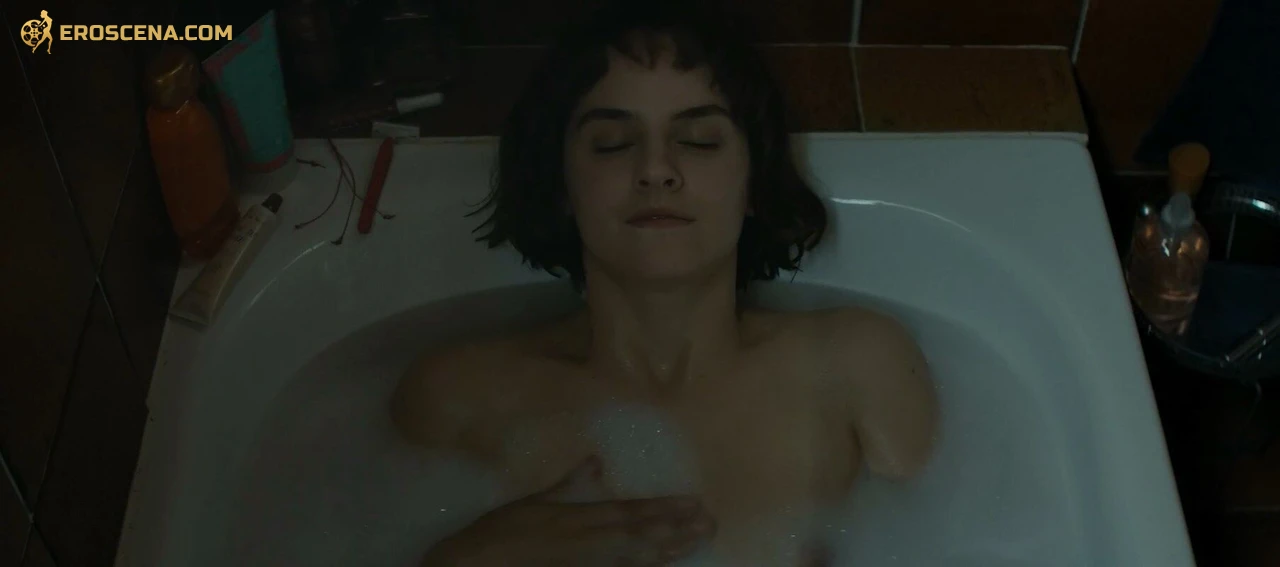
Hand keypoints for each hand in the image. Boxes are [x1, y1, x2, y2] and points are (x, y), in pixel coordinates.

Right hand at [424, 456, 716, 566]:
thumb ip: (569, 483)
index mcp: (579, 518)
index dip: (665, 508)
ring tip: (699, 540)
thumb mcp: (535, 502)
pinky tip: (664, 565)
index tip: (693, 502)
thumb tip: (595, 461)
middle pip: (643, 537)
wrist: (477, 566)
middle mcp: (591, 543)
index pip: (631, 511)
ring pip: (640, 560)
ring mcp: (590, 566)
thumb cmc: (502, 533)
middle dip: (679, 530)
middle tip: (711, 522)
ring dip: (672, 550)